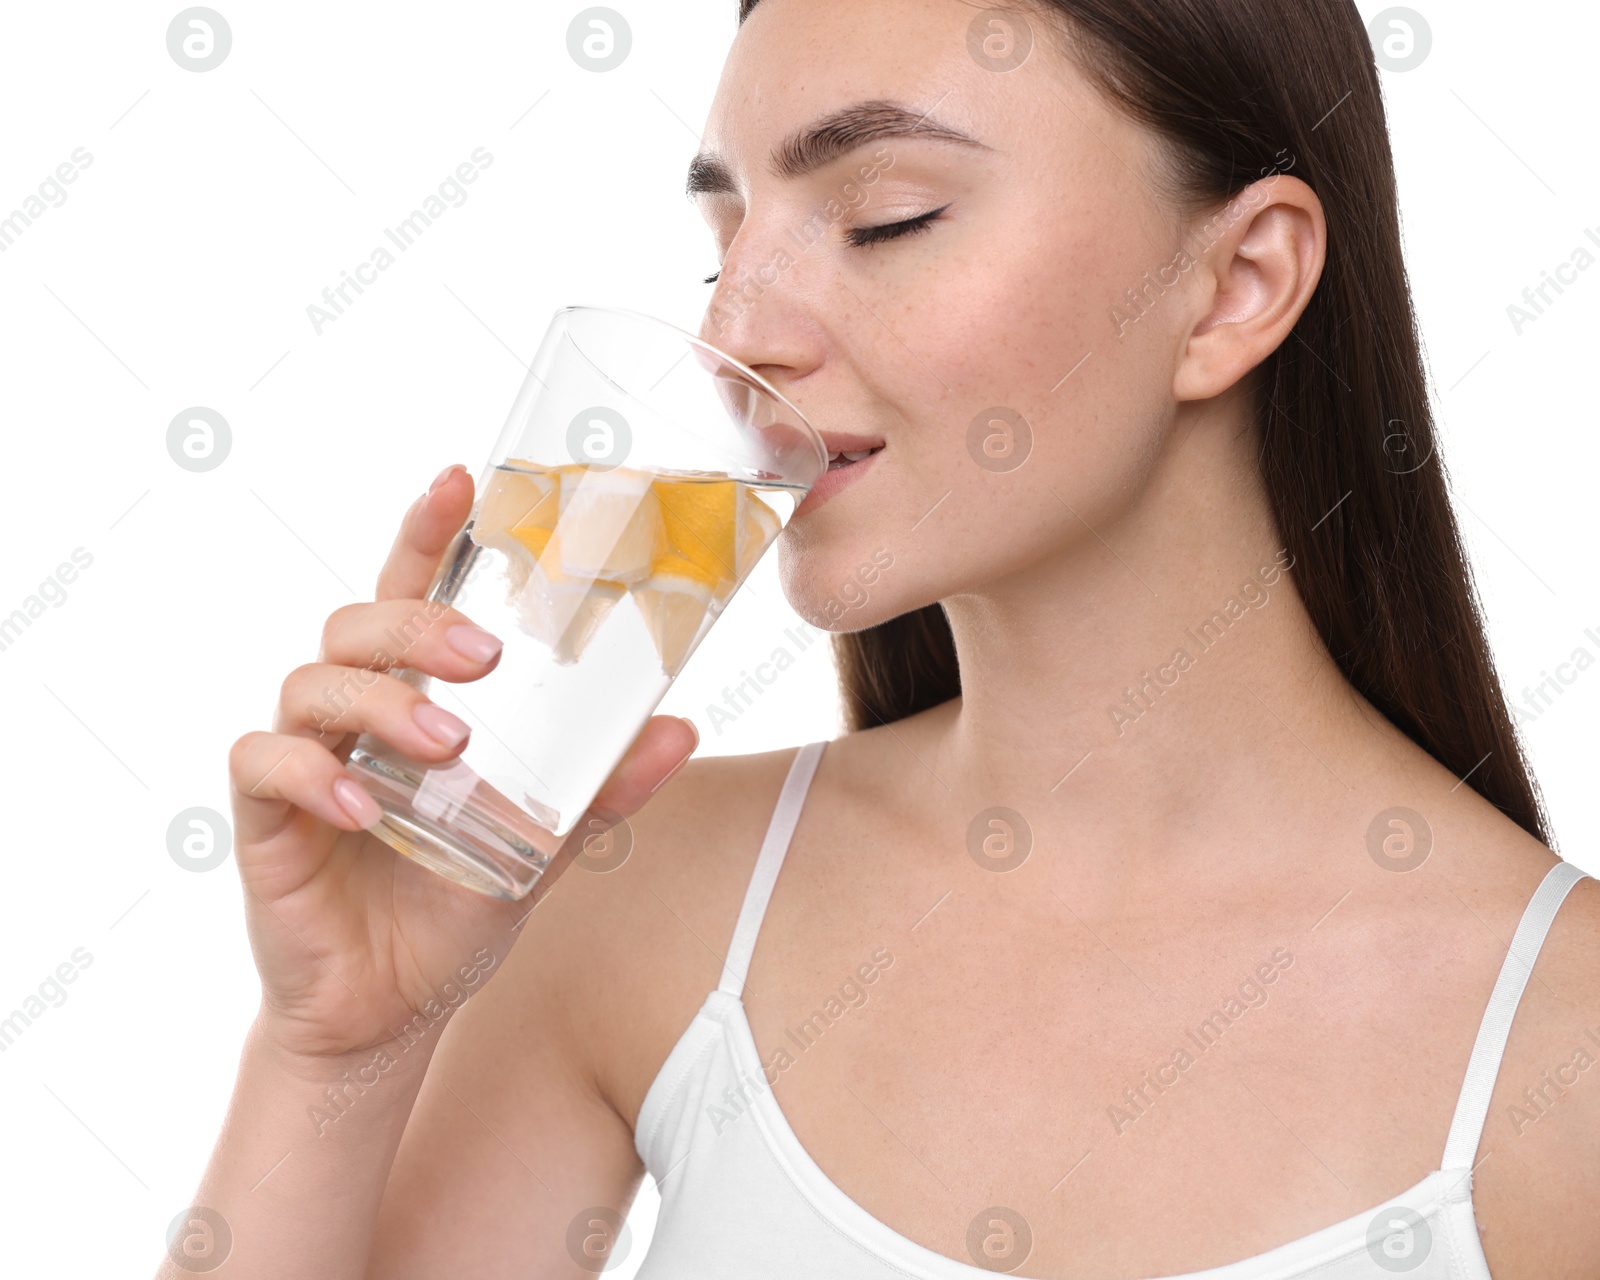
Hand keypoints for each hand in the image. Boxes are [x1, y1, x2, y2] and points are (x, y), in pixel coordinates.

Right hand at [226, 464, 697, 1062]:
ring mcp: (305, 758)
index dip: (426, 532)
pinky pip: (268, 764)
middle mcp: (355, 713)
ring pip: (314, 681)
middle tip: (484, 656)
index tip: (459, 480)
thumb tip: (681, 727)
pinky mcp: (265, 815)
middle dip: (419, 621)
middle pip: (359, 620)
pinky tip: (368, 809)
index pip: (411, 592)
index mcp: (415, 698)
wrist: (392, 1007)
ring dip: (383, 702)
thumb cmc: (452, 905)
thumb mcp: (544, 843)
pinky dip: (318, 776)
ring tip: (447, 745)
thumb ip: (602, 786)